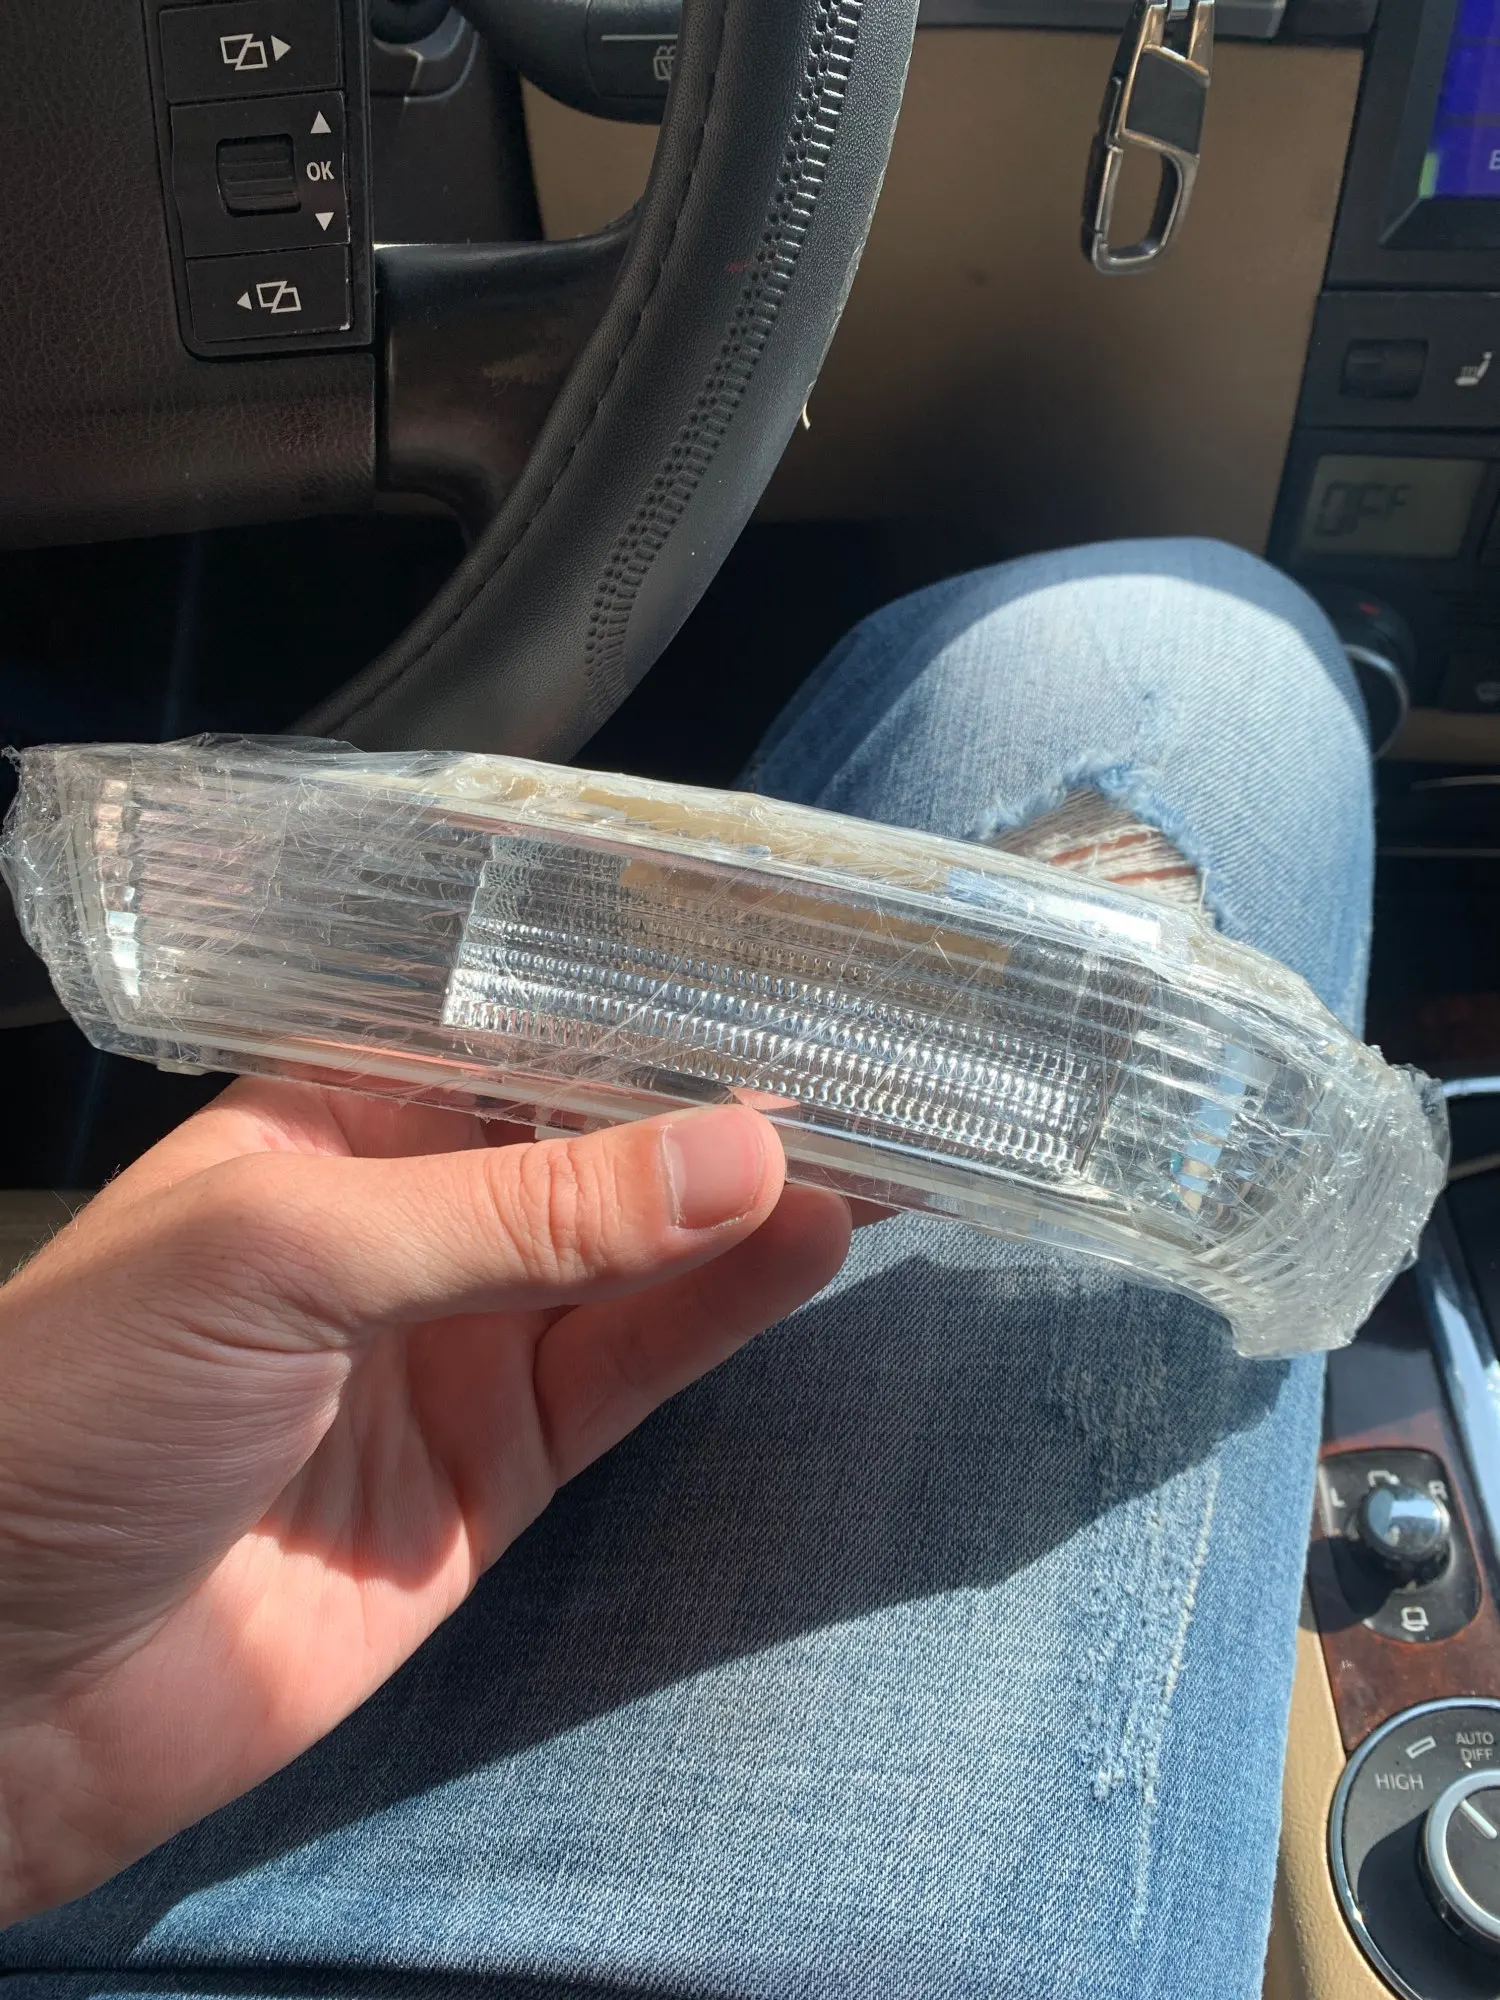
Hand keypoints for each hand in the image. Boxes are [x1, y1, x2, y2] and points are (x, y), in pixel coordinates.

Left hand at [0, 1081, 850, 1921]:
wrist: (3, 1687)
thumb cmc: (82, 1408)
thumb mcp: (283, 1253)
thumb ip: (516, 1208)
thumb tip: (739, 1149)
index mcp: (330, 1124)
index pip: (509, 1036)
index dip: (635, 1004)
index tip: (774, 965)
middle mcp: (410, 1219)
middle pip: (593, 1145)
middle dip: (716, 1103)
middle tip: (872, 1057)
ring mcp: (461, 1344)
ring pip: (637, 1257)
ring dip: (749, 1202)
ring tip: (882, 1140)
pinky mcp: (505, 1466)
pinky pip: (633, 1369)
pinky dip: (724, 1312)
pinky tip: (810, 1244)